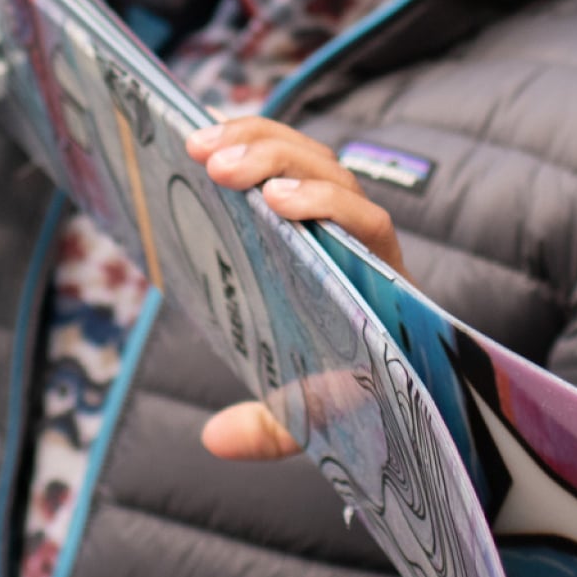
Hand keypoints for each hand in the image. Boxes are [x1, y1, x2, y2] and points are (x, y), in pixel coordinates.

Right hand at [186, 117, 408, 460]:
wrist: (374, 370)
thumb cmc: (352, 389)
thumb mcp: (314, 416)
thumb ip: (273, 427)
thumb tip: (214, 438)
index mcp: (379, 277)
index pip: (367, 224)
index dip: (326, 206)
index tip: (277, 202)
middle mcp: (361, 232)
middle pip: (328, 172)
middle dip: (271, 158)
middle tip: (215, 162)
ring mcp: (332, 208)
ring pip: (303, 154)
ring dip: (253, 140)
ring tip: (196, 142)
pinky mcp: (302, 201)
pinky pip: (280, 159)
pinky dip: (246, 143)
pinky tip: (205, 138)